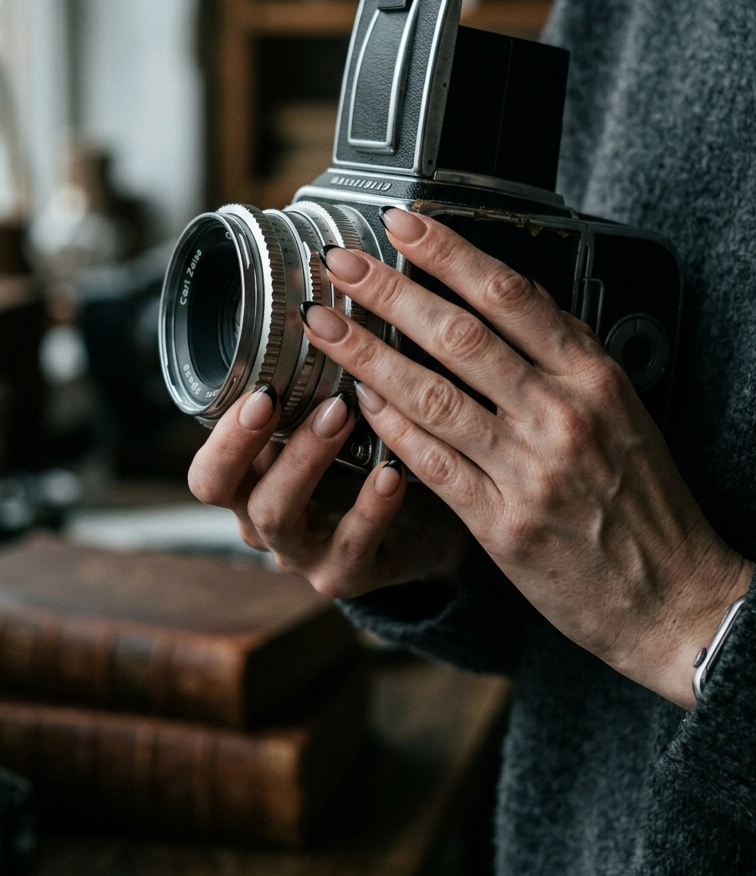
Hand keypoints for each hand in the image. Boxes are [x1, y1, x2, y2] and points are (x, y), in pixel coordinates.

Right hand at [187, 380, 468, 598]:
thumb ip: (317, 386)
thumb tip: (328, 302)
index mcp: (251, 481)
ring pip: (277, 515)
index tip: (258, 385)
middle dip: (240, 441)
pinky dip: (372, 506)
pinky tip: (393, 471)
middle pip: (220, 489)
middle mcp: (263, 519)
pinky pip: (353, 545)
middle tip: (274, 394)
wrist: (427, 529)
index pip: (207, 465)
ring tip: (341, 413)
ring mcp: (302, 552)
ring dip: (304, 459)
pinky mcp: (348, 574)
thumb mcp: (333, 428)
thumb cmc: (372, 464)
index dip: (221, 431)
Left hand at [299, 207, 753, 707]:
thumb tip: (511, 298)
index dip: (447, 252)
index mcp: (593, 376)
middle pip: (457, 334)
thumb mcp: (625, 409)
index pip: (509, 294)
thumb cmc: (646, 500)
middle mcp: (560, 414)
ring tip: (324, 324)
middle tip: (338, 263)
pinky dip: (390, 426)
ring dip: (366, 352)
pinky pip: (430, 461)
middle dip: (387, 291)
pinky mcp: (500, 524)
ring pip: (429, 393)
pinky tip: (358, 398)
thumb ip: (568, 356)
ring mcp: (528, 470)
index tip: (401, 223)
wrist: (672, 596)